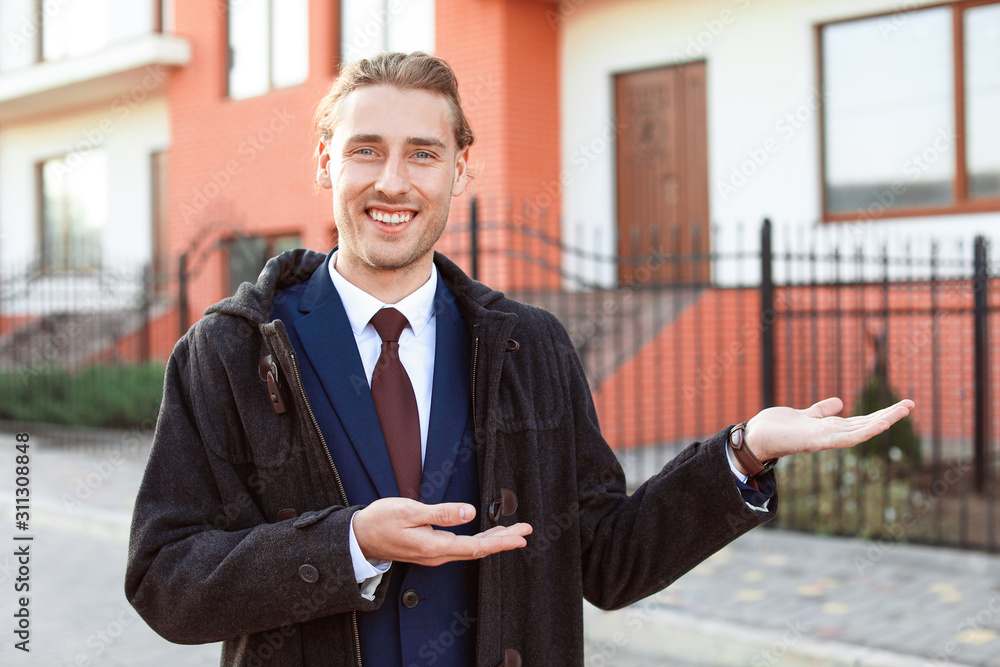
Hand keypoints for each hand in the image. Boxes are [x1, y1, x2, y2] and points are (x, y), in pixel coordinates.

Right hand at [352, 498, 531, 566]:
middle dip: (504, 540)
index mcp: (435, 547)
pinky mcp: (430, 549)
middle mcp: (438, 555)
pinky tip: (486, 535)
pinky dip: (479, 540)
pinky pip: (461, 547)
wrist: (359, 537)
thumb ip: (441, 513)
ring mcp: (434, 554)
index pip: (477, 547)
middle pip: (478, 549)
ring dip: (493, 540)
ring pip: (471, 549)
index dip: (501, 542)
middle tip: (526, 530)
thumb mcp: (410, 511)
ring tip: (513, 531)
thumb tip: (470, 512)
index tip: (521, 536)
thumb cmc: (381, 521)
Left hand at [740, 397, 914, 470]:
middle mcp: (832, 435)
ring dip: (884, 419)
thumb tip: (840, 402)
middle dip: (889, 415)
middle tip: (912, 404)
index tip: (900, 405)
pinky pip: (847, 437)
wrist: (755, 437)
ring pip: (862, 430)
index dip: (880, 413)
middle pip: (866, 424)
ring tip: (904, 408)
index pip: (861, 421)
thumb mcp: (804, 415)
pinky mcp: (819, 441)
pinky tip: (882, 422)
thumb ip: (821, 410)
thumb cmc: (777, 428)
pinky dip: (866, 430)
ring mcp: (827, 439)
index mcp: (829, 428)